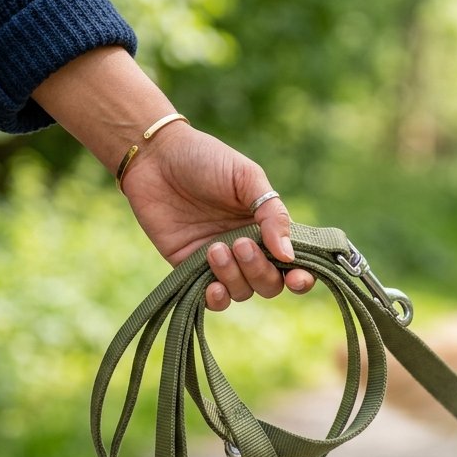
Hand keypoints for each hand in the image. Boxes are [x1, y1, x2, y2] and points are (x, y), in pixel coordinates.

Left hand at [119, 123, 315, 310]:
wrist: (156, 157)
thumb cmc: (206, 159)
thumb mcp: (247, 177)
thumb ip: (271, 214)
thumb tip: (289, 255)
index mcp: (266, 226)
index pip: (294, 262)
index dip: (301, 277)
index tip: (297, 279)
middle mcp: (247, 247)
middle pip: (270, 283)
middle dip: (260, 271)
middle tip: (240, 244)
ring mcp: (219, 260)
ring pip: (242, 291)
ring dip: (234, 277)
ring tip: (215, 248)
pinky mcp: (189, 268)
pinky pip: (212, 298)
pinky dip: (217, 299)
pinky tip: (212, 286)